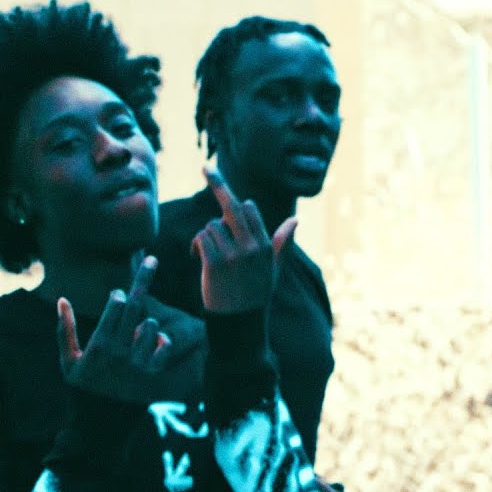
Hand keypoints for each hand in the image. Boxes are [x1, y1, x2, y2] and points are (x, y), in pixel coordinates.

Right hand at [58, 256, 198, 402]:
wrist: (100, 426)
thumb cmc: (82, 391)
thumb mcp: (68, 362)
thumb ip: (65, 329)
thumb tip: (62, 299)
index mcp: (98, 344)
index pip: (114, 306)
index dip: (118, 295)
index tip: (119, 294)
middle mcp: (119, 351)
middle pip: (135, 306)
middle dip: (144, 279)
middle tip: (152, 259)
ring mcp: (137, 363)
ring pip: (151, 326)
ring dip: (148, 321)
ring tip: (140, 329)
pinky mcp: (151, 376)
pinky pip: (164, 350)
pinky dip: (163, 342)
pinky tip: (159, 340)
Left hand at [191, 167, 295, 313]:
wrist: (241, 324)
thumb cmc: (256, 295)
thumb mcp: (274, 269)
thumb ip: (283, 243)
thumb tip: (295, 220)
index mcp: (266, 245)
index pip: (249, 209)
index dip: (236, 203)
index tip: (220, 180)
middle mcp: (252, 247)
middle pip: (232, 206)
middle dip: (218, 183)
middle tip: (206, 167)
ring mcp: (234, 254)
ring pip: (211, 226)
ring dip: (206, 236)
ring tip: (208, 255)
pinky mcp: (215, 263)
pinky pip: (201, 239)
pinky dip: (196, 246)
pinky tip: (199, 259)